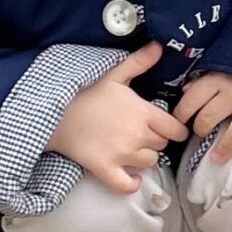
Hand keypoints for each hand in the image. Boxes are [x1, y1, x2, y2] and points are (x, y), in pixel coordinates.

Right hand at [47, 43, 189, 193]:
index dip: (173, 129)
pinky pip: (127, 185)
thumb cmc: (86, 93)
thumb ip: (139, 63)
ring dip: (143, 158)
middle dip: (154, 140)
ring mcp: (122, 154)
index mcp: (143, 113)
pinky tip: (131, 177)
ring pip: (149, 163)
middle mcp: (138, 135)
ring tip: (129, 148)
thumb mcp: (114, 75)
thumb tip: (159, 47)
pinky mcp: (105, 168)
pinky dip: (131, 183)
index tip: (165, 128)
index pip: (175, 129)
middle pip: (162, 145)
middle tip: (138, 133)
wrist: (55, 112)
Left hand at [172, 72, 231, 163]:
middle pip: (207, 120)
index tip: (180, 121)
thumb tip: (185, 91)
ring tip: (216, 156)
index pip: (190, 102)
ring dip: (222, 149)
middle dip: (200, 129)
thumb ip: (204, 77)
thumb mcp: (222, 63)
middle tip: (202, 131)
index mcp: (218, 78)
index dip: (181, 114)